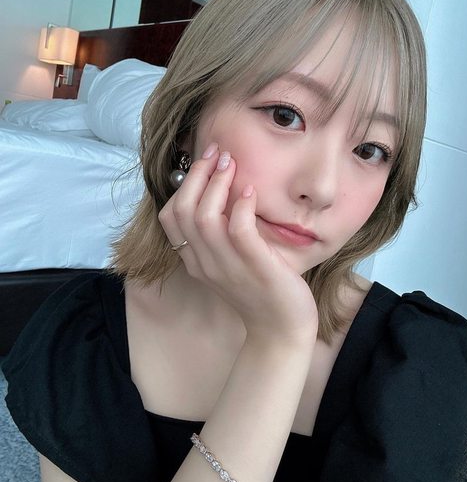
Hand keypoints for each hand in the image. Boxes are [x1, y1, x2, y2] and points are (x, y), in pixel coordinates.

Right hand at [158, 143, 318, 345]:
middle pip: (183, 210)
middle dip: (198, 175)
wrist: (282, 330)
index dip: (184, 184)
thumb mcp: (230, 263)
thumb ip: (219, 237)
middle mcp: (205, 263)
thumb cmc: (260, 290)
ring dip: (217, 184)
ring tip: (232, 164)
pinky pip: (238, 230)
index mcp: (195, 261)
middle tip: (218, 152)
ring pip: (205, 217)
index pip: (170, 218)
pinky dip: (241, 205)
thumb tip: (222, 196)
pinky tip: (251, 191)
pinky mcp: (255, 267)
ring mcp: (228, 266)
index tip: (204, 161)